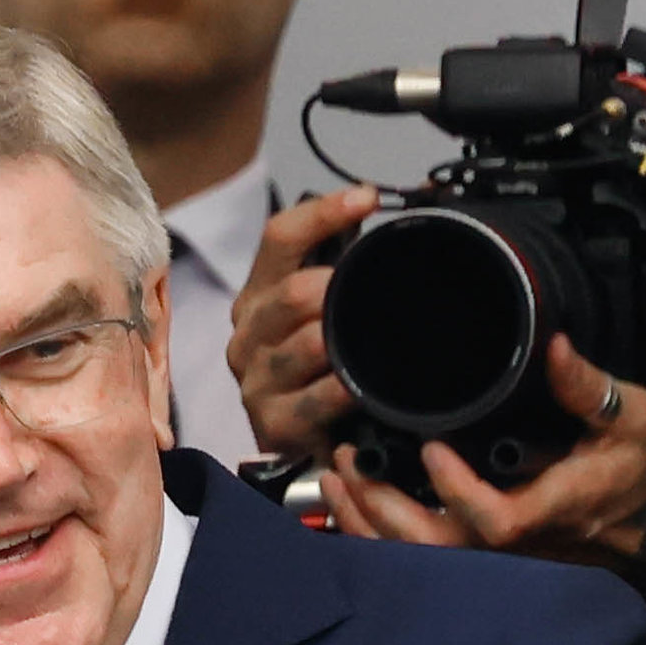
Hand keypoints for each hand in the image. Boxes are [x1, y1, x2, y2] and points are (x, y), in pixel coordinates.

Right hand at [230, 186, 373, 457]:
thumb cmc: (320, 370)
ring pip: (308, 343)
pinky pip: (316, 398)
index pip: (280, 237)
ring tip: (376, 340)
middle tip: (382, 293)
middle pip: (294, 291)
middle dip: (342, 288)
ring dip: (345, 340)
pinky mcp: (271, 422)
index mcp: (258, 295)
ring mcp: (256, 378)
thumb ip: (343, 268)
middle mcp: (248, 332)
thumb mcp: (323, 313)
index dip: (324, 212)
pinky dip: (344, 389)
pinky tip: (364, 387)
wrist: (305, 446)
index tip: (368, 198)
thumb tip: (397, 210)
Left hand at [312, 339, 645, 567]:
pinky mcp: (473, 553)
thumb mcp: (627, 417)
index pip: (497, 520)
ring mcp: (490, 555)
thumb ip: (586, 387)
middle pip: (437, 548)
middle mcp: (515, 542)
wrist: (639, 517)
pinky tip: (348, 497)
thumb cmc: (630, 465)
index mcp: (552, 508)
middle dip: (383, 509)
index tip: (431, 450)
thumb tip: (551, 344)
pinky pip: (412, 556)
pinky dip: (372, 531)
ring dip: (367, 519)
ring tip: (338, 471)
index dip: (458, 492)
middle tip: (351, 459)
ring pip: (416, 557)